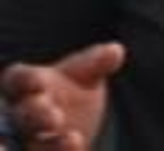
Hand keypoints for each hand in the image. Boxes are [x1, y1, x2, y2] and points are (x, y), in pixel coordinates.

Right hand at [0, 42, 124, 149]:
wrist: (69, 130)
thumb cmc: (70, 95)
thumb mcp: (83, 76)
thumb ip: (96, 63)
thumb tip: (115, 51)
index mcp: (27, 87)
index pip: (18, 80)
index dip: (26, 80)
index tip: (38, 81)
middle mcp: (22, 115)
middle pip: (23, 115)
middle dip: (36, 116)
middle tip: (54, 117)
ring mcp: (28, 140)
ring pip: (30, 142)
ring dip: (46, 144)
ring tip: (71, 138)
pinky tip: (77, 146)